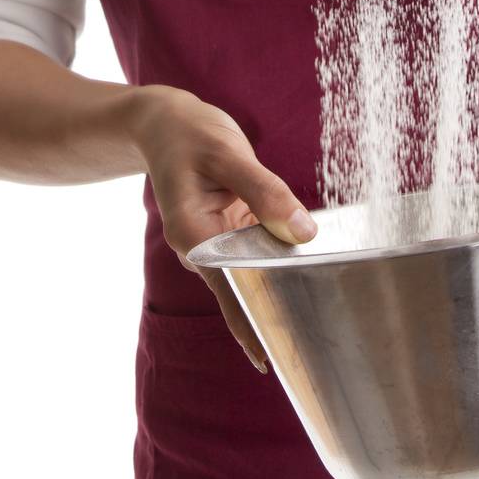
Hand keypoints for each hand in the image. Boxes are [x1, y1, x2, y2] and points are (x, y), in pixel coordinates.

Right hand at [131, 85, 317, 373]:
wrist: (163, 122)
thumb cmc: (189, 135)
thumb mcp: (228, 155)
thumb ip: (267, 192)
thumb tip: (304, 233)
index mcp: (194, 237)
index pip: (229, 292)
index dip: (251, 325)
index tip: (273, 356)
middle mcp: (201, 248)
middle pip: (242, 289)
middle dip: (271, 312)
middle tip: (311, 342)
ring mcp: (215, 241)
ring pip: (253, 270)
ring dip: (279, 285)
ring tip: (316, 315)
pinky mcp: (229, 228)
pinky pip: (257, 249)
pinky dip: (279, 254)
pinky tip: (306, 263)